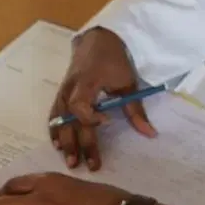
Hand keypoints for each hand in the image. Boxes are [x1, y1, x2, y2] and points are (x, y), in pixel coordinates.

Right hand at [50, 28, 156, 170]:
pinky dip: (55, 129)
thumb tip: (150, 134)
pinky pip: (54, 114)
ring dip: (64, 141)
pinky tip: (58, 144)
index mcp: (87, 82)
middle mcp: (71, 88)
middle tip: (82, 164)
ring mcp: (63, 91)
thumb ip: (135, 110)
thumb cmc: (114, 60)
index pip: (79, 104)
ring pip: (59, 119)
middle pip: (69, 120)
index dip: (89, 117)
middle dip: (76, 143)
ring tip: (70, 161)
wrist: (97, 39)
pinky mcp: (61, 93)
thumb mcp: (128, 82)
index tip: (105, 122)